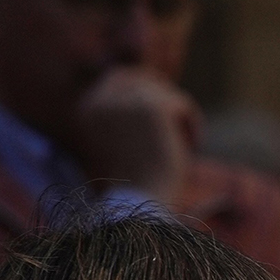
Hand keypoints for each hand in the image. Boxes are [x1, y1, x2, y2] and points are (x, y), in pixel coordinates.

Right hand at [70, 69, 200, 200]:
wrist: (138, 203)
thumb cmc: (134, 182)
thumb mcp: (124, 142)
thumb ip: (131, 113)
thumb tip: (157, 85)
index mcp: (88, 107)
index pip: (120, 76)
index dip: (146, 90)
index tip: (165, 115)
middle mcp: (102, 98)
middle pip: (144, 79)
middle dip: (165, 99)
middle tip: (182, 123)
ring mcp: (126, 100)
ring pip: (165, 92)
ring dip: (178, 117)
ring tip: (182, 146)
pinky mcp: (152, 107)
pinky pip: (182, 104)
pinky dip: (191, 125)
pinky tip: (191, 147)